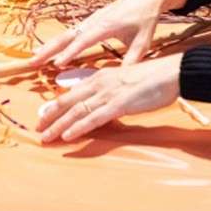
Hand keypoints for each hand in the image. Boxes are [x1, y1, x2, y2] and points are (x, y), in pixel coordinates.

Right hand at [31, 0, 187, 67]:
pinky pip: (71, 31)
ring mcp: (91, 19)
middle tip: (33, 62)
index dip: (70, 53)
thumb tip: (122, 79)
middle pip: (66, 36)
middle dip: (49, 49)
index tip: (56, 64)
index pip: (83, 41)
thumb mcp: (143, 41)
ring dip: (50, 45)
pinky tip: (49, 49)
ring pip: (66, 33)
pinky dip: (59, 41)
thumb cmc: (146, 18)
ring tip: (34, 57)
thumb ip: (132, 60)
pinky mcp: (91, 20)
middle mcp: (94, 21)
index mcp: (106, 25)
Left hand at [37, 54, 182, 141]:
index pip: (72, 93)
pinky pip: (94, 118)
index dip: (56, 105)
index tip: (44, 115)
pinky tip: (67, 136)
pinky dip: (78, 127)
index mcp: (100, 77)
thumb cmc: (153, 79)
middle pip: (68, 101)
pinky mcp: (119, 104)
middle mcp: (100, 83)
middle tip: (38, 129)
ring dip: (59, 126)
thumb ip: (110, 93)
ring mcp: (108, 93)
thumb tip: (102, 107)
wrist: (172, 72)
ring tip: (46, 137)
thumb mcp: (125, 83)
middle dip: (50, 116)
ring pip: (76, 111)